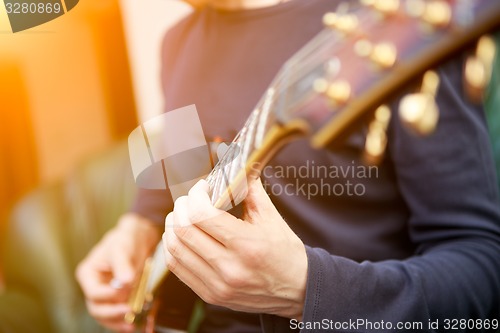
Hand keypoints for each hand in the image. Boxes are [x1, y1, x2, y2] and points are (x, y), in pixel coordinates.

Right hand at [76, 213, 160, 331]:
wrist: (138, 238)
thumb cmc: (125, 239)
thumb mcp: (122, 249)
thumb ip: (122, 265)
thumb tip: (125, 282)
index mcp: (88, 274)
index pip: (94, 292)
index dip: (108, 296)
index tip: (124, 293)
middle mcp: (94, 287)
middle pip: (97, 308)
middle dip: (112, 313)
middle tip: (129, 312)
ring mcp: (105, 294)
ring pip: (106, 316)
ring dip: (118, 322)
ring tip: (132, 325)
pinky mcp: (118, 299)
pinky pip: (118, 314)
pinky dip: (125, 320)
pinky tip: (136, 324)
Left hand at [163, 179, 307, 319]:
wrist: (297, 290)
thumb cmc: (286, 252)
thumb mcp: (272, 218)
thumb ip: (251, 190)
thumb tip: (236, 166)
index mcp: (247, 245)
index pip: (202, 214)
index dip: (195, 195)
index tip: (202, 188)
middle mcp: (230, 267)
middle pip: (184, 230)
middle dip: (181, 207)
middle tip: (190, 199)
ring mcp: (218, 285)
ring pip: (175, 249)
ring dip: (173, 226)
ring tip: (182, 215)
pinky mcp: (210, 295)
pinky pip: (177, 268)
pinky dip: (173, 247)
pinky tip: (182, 236)